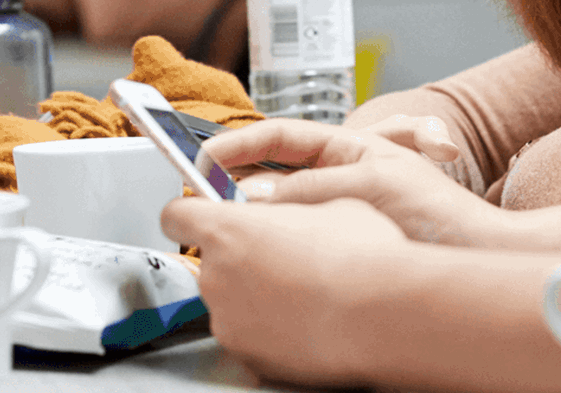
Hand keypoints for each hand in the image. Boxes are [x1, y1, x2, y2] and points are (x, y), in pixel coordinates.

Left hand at [160, 196, 407, 387]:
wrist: (384, 316)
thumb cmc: (362, 257)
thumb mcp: (331, 203)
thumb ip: (291, 207)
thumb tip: (289, 214)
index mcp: (229, 230)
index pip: (176, 215)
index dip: (189, 212)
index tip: (201, 214)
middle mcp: (217, 277)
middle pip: (211, 262)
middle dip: (239, 258)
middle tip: (283, 256)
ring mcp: (229, 322)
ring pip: (231, 301)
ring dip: (256, 295)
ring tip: (304, 292)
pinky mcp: (248, 358)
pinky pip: (251, 335)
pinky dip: (271, 329)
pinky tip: (307, 320)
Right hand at [202, 119, 514, 246]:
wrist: (473, 253)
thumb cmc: (436, 211)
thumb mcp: (368, 183)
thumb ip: (308, 189)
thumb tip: (251, 199)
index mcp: (345, 148)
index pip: (278, 137)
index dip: (237, 146)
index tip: (202, 163)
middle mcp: (336, 176)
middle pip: (270, 174)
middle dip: (232, 185)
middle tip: (199, 202)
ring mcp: (336, 212)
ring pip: (277, 210)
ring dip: (248, 218)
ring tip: (221, 230)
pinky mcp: (338, 245)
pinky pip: (292, 239)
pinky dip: (271, 244)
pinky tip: (258, 255)